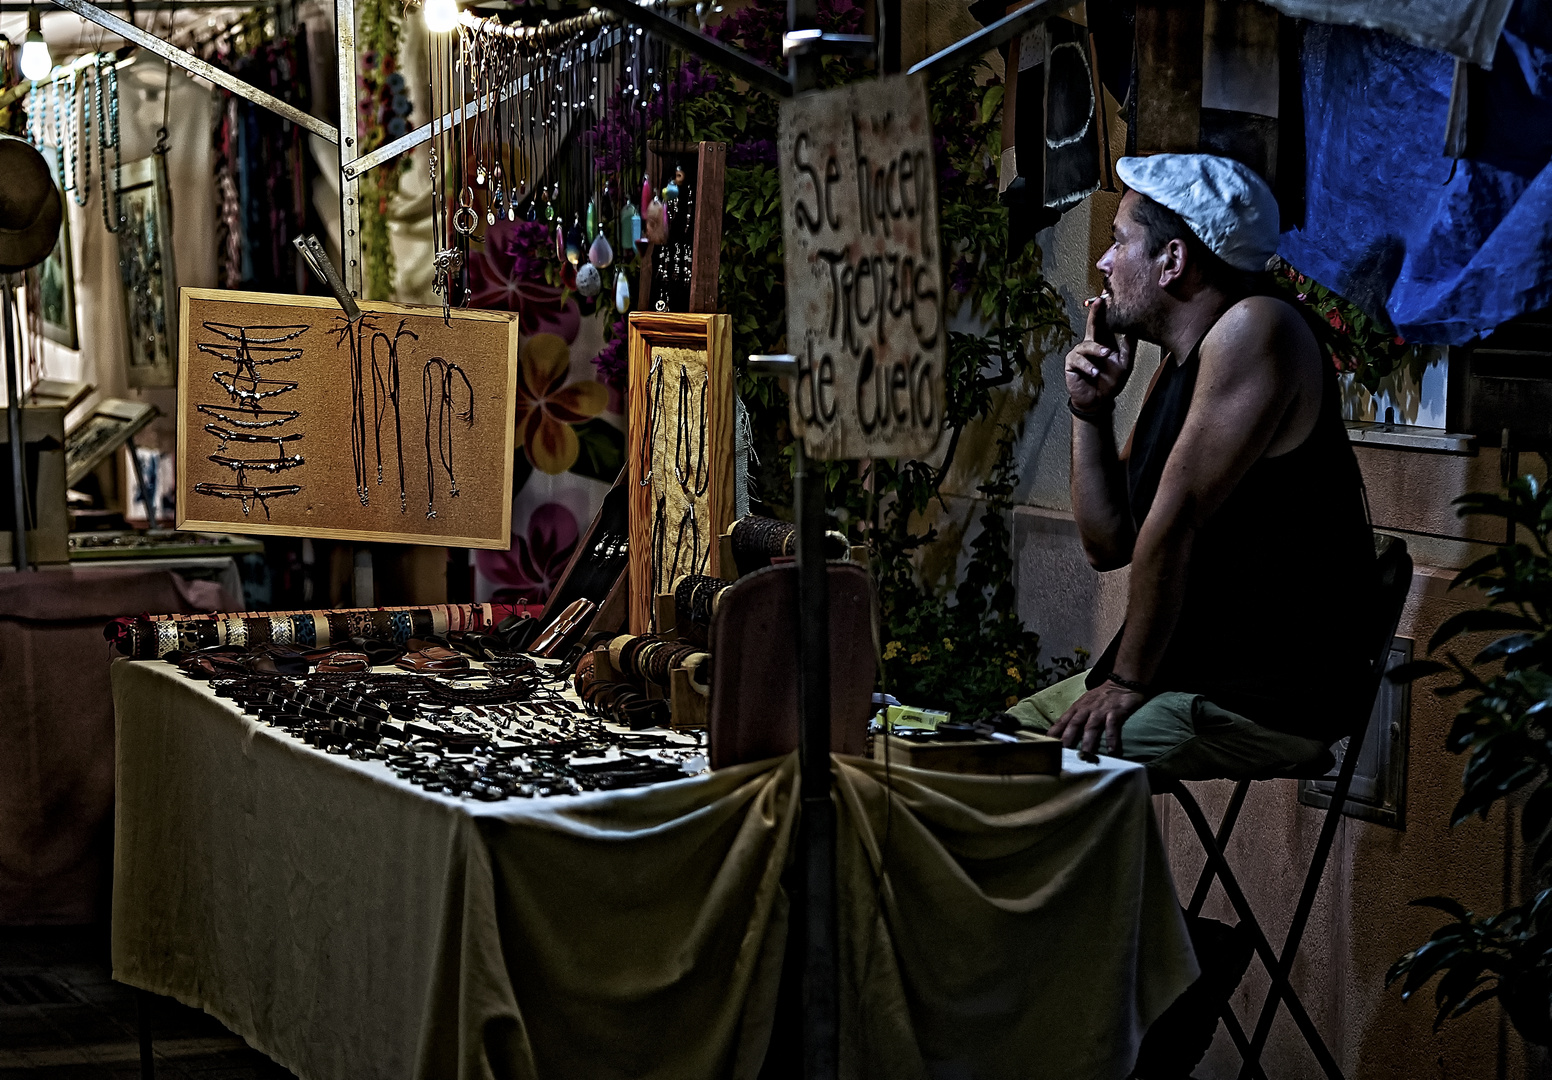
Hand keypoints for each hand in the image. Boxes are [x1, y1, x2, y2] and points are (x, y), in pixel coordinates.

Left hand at [1047, 681, 1146, 760]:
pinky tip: (1112, 751)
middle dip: (1067, 738)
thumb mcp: (1084, 703)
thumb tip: (1063, 734)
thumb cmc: (1101, 696)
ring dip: (1088, 742)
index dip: (1054, 732)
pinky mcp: (1116, 712)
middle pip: (1074, 724)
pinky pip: (1113, 727)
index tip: (1046, 743)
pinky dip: (1112, 739)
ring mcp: (1101, 711)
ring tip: (1085, 756)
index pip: (1062, 721)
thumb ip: (1076, 717)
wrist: (1121, 682)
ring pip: (1092, 727)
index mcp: (1077, 708)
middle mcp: (1087, 709)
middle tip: (1062, 753)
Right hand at [1065, 296, 1135, 412]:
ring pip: (1087, 345)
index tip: (1108, 297)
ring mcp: (1079, 354)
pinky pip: (1078, 360)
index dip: (1105, 311)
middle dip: (1095, 313)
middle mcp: (1090, 345)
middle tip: (1099, 302)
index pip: (1104, 324)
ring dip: (1097, 350)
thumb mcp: (1124, 365)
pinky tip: (1095, 372)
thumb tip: (1133, 330)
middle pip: (1092, 325)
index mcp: (1103, 343)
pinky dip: (1088, 366)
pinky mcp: (1071, 364)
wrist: (1098, 401)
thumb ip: (1127, 348)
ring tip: (1105, 355)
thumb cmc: (1109, 382)